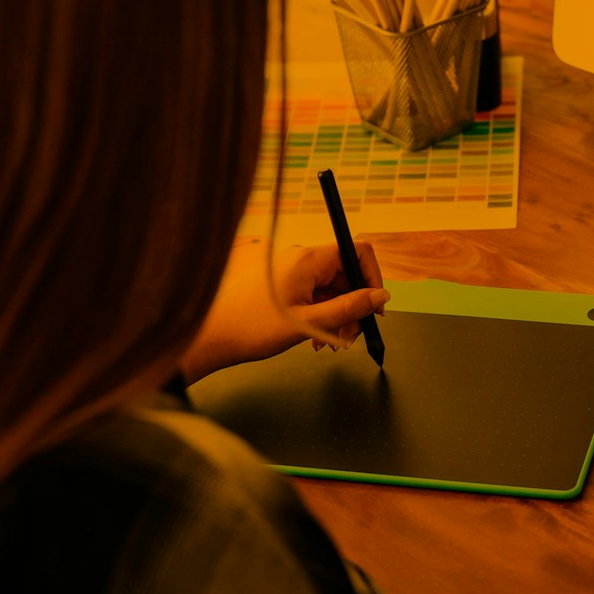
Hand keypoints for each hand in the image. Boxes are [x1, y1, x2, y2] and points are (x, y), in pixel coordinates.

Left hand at [180, 239, 387, 381]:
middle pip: (346, 273)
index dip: (372, 277)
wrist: (212, 336)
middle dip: (355, 305)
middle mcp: (301, 259)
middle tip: (351, 336)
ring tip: (332, 342)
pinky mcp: (284, 284)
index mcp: (308, 259)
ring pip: (332, 287)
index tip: (375, 306)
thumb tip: (381, 297)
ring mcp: (292, 271)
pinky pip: (316, 294)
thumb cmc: (252, 327)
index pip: (356, 251)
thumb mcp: (310, 323)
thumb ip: (350, 308)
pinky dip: (323, 314)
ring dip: (339, 314)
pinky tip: (318, 338)